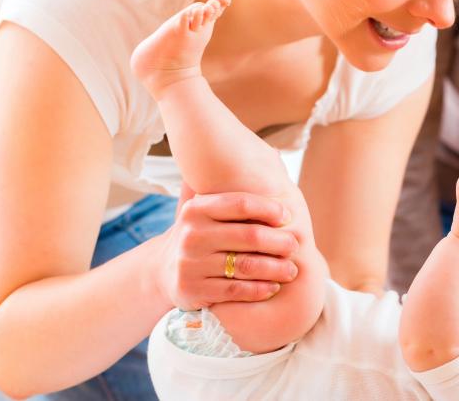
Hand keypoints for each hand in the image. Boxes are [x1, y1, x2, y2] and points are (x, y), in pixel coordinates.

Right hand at [157, 187, 300, 310]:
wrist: (163, 271)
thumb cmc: (201, 237)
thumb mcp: (207, 214)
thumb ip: (234, 201)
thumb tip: (277, 168)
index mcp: (197, 209)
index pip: (241, 203)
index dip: (270, 209)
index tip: (287, 217)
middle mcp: (191, 234)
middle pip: (249, 236)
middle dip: (280, 242)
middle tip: (295, 246)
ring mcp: (190, 263)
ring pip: (246, 266)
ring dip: (276, 269)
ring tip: (291, 270)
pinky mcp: (192, 289)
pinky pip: (236, 290)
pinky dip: (260, 289)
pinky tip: (273, 287)